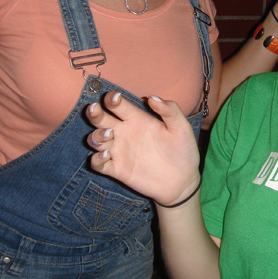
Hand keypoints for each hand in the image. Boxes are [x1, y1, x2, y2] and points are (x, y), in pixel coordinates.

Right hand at [86, 91, 200, 205]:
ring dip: (96, 135)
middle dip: (94, 113)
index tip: (115, 98)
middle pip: (101, 119)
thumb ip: (170, 110)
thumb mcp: (181, 128)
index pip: (118, 105)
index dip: (112, 98)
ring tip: (109, 134)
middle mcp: (125, 133)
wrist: (183, 181)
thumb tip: (152, 97)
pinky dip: (96, 159)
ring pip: (95, 139)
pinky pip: (98, 164)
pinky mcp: (118, 170)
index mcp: (138, 120)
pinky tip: (107, 155)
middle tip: (94, 109)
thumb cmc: (183, 151)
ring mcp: (120, 152)